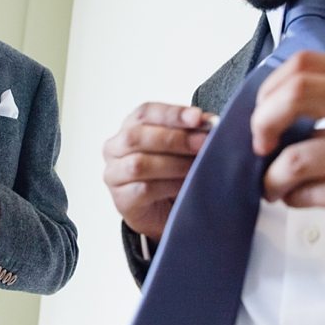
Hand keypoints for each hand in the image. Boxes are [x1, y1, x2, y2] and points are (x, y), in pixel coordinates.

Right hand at [103, 102, 213, 241]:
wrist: (165, 211)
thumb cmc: (173, 172)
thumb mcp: (183, 147)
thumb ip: (193, 132)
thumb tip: (210, 123)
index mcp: (130, 126)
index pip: (145, 112)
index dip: (172, 113)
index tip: (197, 117)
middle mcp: (115, 147)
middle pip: (137, 136)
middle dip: (174, 139)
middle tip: (203, 143)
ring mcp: (114, 174)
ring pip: (138, 164)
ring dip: (173, 164)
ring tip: (196, 166)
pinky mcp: (122, 200)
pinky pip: (143, 190)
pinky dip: (168, 186)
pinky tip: (185, 186)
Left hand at [251, 52, 324, 265]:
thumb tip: (271, 106)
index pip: (305, 64)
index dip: (269, 89)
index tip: (263, 114)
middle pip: (296, 93)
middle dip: (261, 122)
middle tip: (260, 146)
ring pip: (295, 157)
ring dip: (273, 177)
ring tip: (275, 185)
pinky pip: (310, 193)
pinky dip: (294, 198)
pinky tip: (300, 198)